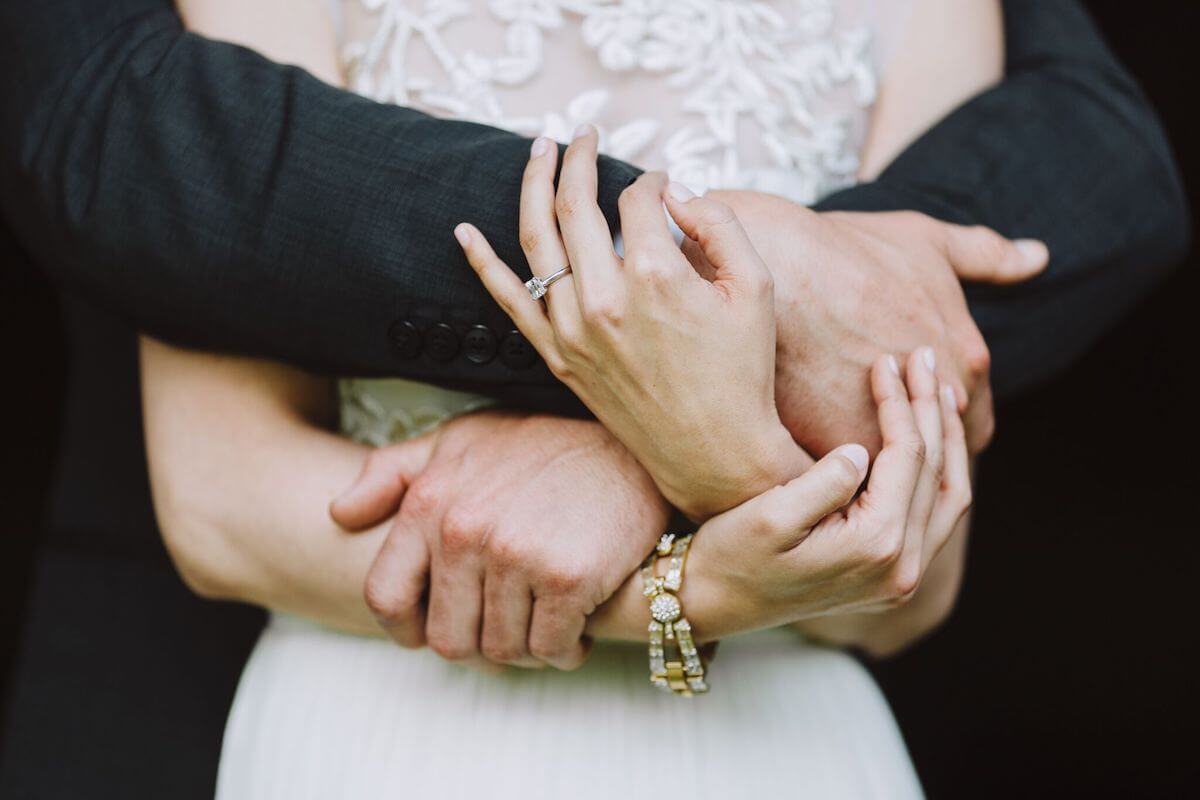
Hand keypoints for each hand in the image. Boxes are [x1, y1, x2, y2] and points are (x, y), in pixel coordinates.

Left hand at [330, 411, 669, 669]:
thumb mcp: (459, 439)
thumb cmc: (543, 441)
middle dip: (478, 642)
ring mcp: (515, 557)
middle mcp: (465, 532)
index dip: (406, 627)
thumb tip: (340, 513)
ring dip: (526, 648)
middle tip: (509, 625)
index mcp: (430, 503)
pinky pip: (551, 649)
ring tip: (546, 619)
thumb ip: (393, 474)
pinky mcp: (567, 578)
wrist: (631, 439)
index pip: (386, 596)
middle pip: (449, 639)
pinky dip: (565, 648)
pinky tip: (578, 623)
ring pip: (502, 650)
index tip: (434, 628)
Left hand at [455, 127, 808, 520]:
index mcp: (656, 274)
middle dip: (577, 159)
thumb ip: (719, 225)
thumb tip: (675, 193)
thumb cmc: (743, 372)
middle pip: (574, 205)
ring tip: (538, 151)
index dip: (652, 180)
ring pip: (536, 240)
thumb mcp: (757, 288)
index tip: (663, 184)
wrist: (714, 453)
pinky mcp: (557, 357)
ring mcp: (573, 329)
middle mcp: (604, 298)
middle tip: (582, 134)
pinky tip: (464, 231)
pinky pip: (508, 301)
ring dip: (532, 186)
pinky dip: (482, 263)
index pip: (637, 199)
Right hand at [588, 349, 970, 642]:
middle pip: (940, 473)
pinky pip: (932, 516)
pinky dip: (937, 471)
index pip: (907, 456)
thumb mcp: (769, 514)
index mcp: (875, 547)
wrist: (710, 602)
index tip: (883, 359)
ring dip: (947, 440)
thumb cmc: (729, 554)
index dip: (900, 401)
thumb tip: (864, 450)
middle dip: (934, 410)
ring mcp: (900, 579)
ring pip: (947, 496)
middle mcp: (900, 570)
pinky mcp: (890, 577)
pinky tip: (928, 439)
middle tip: (925, 359)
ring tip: (940, 392)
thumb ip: (824, 482)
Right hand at [703, 190, 1046, 455]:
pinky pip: (842, 478)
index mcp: (968, 364)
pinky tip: (812, 462)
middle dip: (914, 459)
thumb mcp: (930, 241)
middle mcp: (941, 404)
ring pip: (891, 477)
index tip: (914, 420)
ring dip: (875, 474)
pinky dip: (832, 475)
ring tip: (844, 464)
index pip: (973, 426)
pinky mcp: (838, 446)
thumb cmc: (850, 250)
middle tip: (878, 447)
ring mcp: (893, 428)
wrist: (782, 268)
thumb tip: (1039, 256)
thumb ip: (988, 256)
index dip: (945, 426)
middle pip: (939, 459)